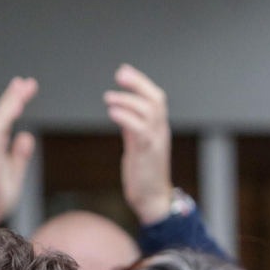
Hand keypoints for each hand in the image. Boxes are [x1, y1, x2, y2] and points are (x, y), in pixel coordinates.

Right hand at [0, 77, 37, 235]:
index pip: (5, 120)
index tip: (26, 88)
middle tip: (27, 81)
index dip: (15, 103)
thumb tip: (26, 135)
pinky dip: (5, 116)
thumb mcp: (14, 174)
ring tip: (21, 87)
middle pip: (1, 115)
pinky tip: (15, 105)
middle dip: (13, 97)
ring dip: (9, 101)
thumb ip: (19, 155)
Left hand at [106, 64, 174, 225]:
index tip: (124, 71)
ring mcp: (155, 140)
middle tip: (119, 73)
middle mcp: (160, 130)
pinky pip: (140, 129)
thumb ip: (132, 128)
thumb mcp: (138, 145)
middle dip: (138, 83)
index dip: (140, 83)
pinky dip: (126, 118)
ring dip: (128, 100)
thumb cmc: (144, 173)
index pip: (155, 98)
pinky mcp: (147, 152)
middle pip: (155, 98)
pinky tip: (112, 112)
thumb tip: (121, 111)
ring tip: (109, 97)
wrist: (152, 198)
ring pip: (149, 110)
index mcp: (158, 127)